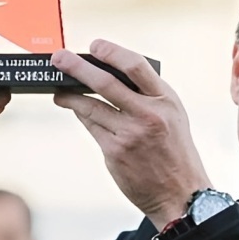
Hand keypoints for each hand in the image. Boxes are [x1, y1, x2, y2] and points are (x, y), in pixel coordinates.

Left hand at [52, 40, 211, 229]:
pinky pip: (91, 127)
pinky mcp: (114, 152)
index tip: (95, 45)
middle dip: (77, 67)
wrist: (180, 194)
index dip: (112, 52)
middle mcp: (148, 114)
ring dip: (69, 95)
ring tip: (58, 90)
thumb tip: (112, 74)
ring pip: (90, 106)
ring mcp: (130, 134)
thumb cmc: (175, 151)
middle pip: (105, 83)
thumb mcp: (172, 116)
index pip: (136, 66)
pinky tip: (73, 108)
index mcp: (166, 101)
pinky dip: (80, 115)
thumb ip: (149, 96)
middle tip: (59, 58)